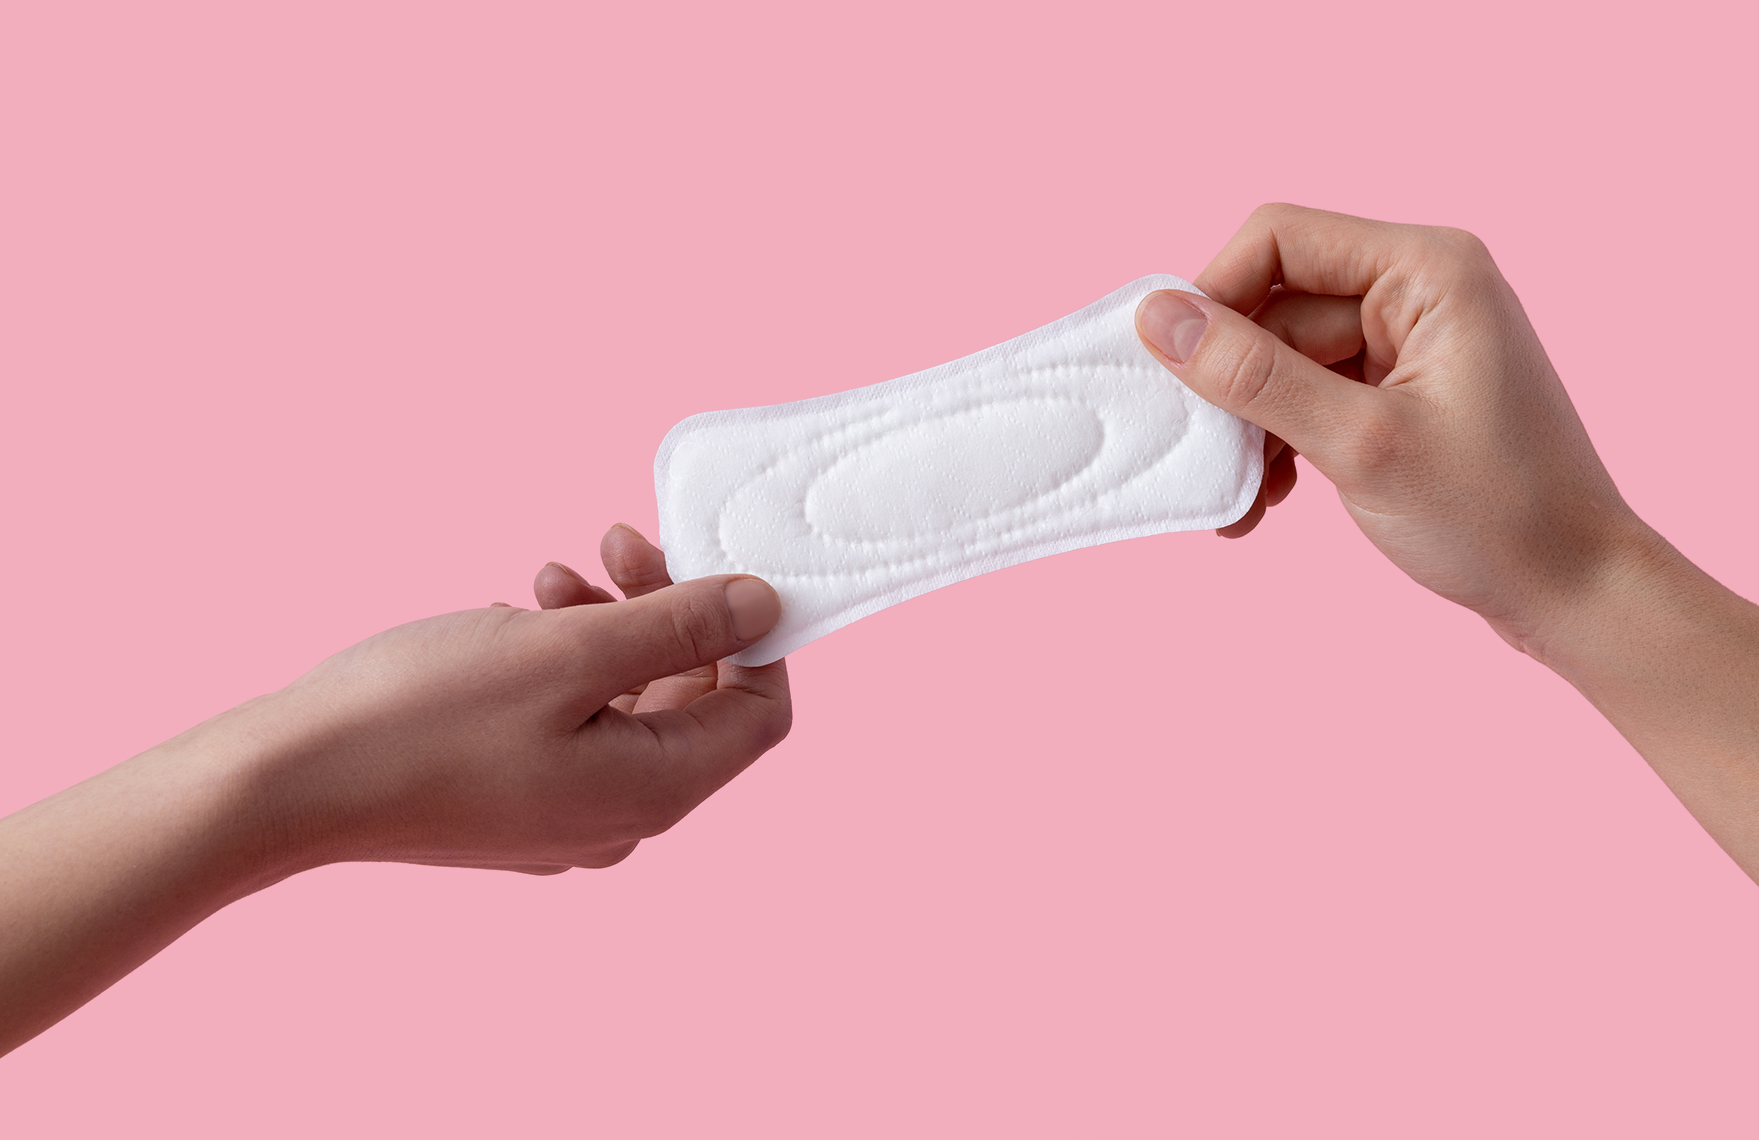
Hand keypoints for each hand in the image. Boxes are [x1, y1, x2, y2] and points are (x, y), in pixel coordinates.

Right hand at [0, 525, 790, 1053]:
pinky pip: (574, 724)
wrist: (288, 784)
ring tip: (551, 574)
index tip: (710, 561)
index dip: (751, 633)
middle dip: (668, 611)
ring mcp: (566, 816)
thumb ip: (679, 626)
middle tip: (617, 541)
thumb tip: (766, 607)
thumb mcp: (569, 651)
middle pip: (693, 701)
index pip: (759, 712)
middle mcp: (623, 817)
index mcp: (656, 790)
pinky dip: (563, 663)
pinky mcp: (516, 801)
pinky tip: (517, 617)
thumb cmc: (424, 714)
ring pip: (629, 704)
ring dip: (609, 626)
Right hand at [1135, 204, 1758, 879]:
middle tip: (1207, 460)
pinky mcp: (1399, 392)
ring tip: (1242, 503)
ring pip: (1282, 358)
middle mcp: (1417, 289)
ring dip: (1249, 427)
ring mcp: (1408, 342)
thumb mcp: (1358, 444)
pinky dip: (1279, 443)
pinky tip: (1267, 501)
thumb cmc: (1495, 516)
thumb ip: (1253, 376)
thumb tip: (1157, 317)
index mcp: (1426, 270)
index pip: (1280, 240)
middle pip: (1275, 304)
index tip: (1178, 377)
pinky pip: (1309, 395)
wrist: (1575, 593)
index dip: (1215, 298)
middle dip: (1231, 386)